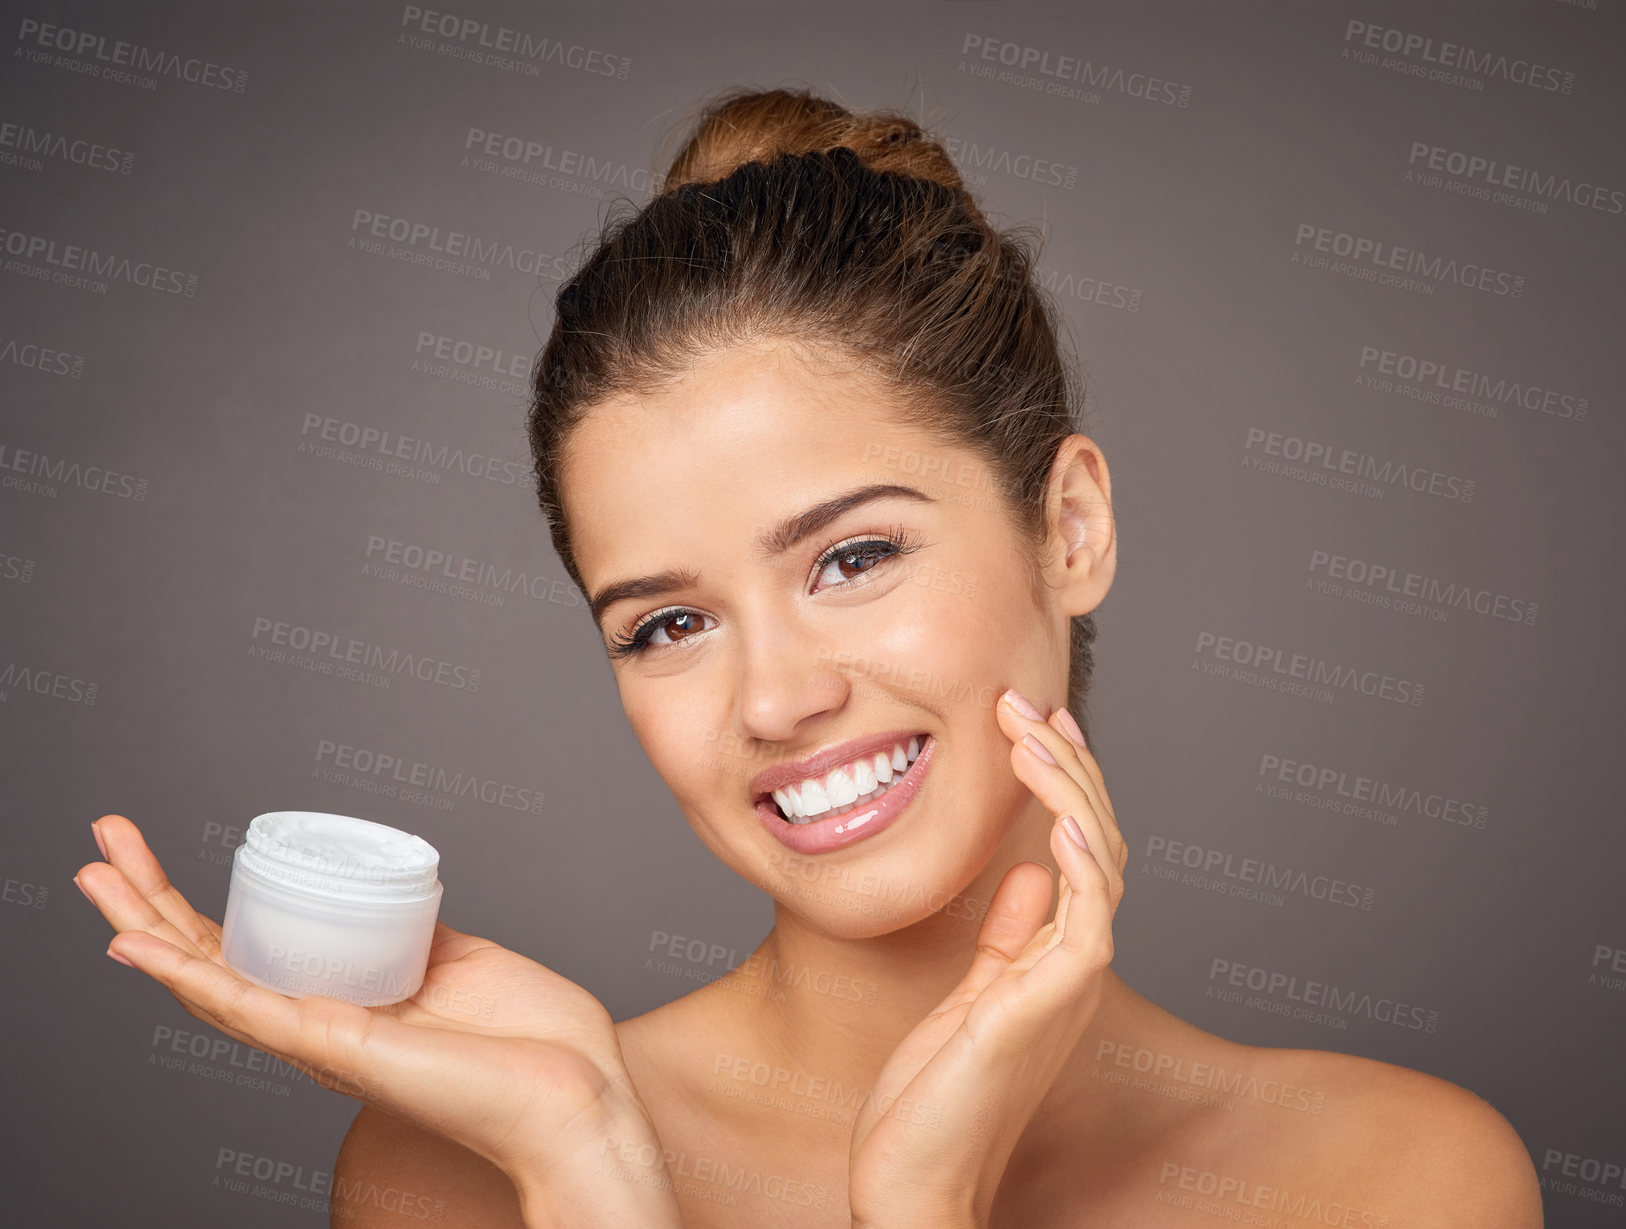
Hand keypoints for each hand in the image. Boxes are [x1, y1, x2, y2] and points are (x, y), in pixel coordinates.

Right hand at [76, 814, 683, 1227]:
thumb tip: (388, 895)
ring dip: (145, 927)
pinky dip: (186, 977)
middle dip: (149, 901)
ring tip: (95, 879)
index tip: (156, 854)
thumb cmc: (530, 1042)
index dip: (195, 906)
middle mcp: (319, 1025)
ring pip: (209, 981)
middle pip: (212, 959)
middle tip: (101, 844)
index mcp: (343, 1003)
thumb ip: (411, 935)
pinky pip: (247, 1009)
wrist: (575, 1093)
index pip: (248, 949)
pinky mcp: (335, 1046)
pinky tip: (137, 948)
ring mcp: (321, 1039)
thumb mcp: (456, 962)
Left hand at [847, 691, 1126, 1228]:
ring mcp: (1068, 983)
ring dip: (1072, 787)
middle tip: (1028, 704)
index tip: (1032, 727)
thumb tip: (1030, 873)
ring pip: (1103, 861)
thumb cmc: (932, 1101)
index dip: (1064, 783)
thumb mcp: (970, 996)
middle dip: (1066, 766)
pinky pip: (1090, 913)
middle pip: (1100, 840)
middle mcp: (1072, 965)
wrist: (916, 1182)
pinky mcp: (1051, 1001)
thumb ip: (1007, 936)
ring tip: (1032, 729)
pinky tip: (1062, 809)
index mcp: (1054, 960)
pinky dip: (1085, 855)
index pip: (1081, 850)